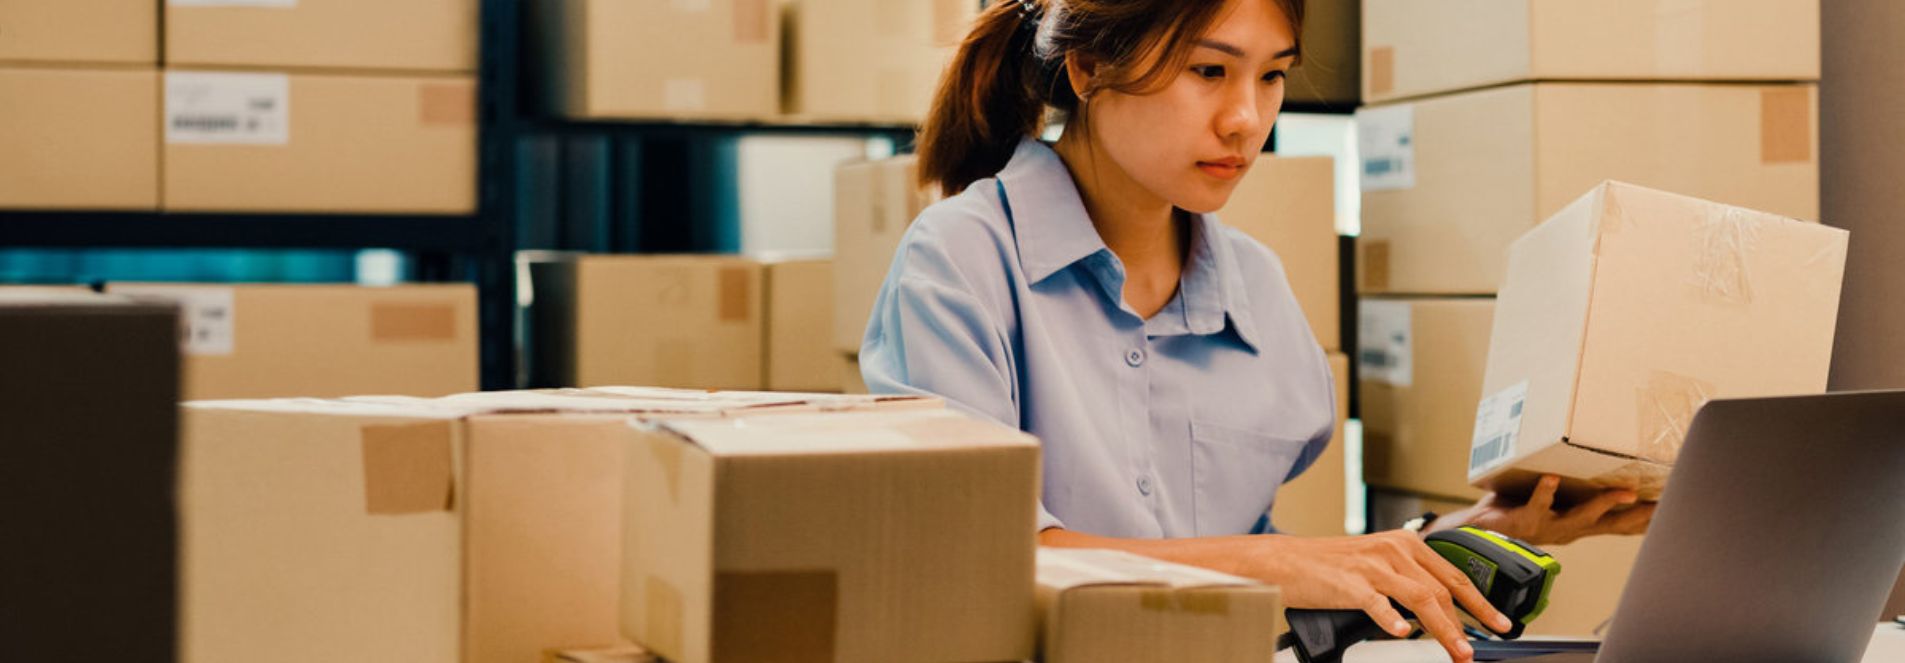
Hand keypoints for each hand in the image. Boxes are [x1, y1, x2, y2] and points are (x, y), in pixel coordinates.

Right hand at [1235, 531, 1516, 662]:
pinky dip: (1391, 618)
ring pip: (1420, 597)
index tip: (1499, 622)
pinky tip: (1402, 633)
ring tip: (1457, 651)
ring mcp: (1372, 566)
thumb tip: (1436, 610)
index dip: (1479, 602)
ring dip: (1444, 629)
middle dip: (1466, 623)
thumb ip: (1406, 577)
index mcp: (1404, 544)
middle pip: (1442, 589)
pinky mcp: (1349, 582)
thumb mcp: (1376, 562)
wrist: (1286, 560)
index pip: (1453, 575)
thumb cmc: (1328, 565)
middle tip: (1476, 650)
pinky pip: (1376, 602)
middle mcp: (1393, 550)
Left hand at [1440, 475, 1655, 545]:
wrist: (1477, 533)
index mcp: (1577, 525)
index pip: (1619, 524)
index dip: (1646, 518)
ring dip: (1603, 504)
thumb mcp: (1548, 501)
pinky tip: (1552, 478)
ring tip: (1623, 491)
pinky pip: (1538, 505)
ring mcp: (1548, 527)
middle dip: (1639, 515)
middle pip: (1612, 524)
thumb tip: (1586, 465)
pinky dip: (1545, 491)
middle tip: (1664, 503)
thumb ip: (1569, 489)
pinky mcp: (1525, 521)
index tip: (1673, 506)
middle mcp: (1568, 530)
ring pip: (1583, 517)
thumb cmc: (1514, 511)